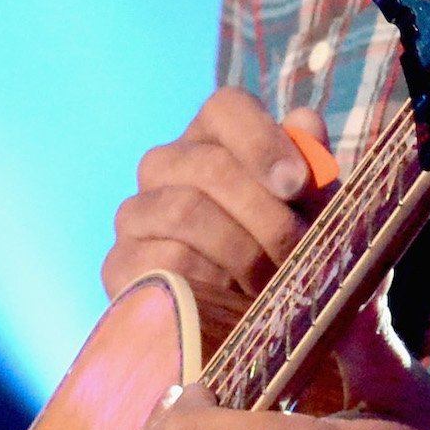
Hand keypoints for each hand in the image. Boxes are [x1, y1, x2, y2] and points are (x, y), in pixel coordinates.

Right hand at [104, 88, 331, 323]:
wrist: (242, 322)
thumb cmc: (280, 249)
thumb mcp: (307, 211)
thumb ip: (311, 165)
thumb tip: (307, 124)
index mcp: (212, 138)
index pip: (225, 107)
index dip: (263, 140)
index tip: (298, 183)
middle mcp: (164, 165)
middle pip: (209, 165)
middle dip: (264, 212)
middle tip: (298, 248)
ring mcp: (135, 213)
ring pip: (184, 210)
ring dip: (242, 249)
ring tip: (271, 280)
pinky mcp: (119, 263)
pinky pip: (163, 261)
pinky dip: (210, 282)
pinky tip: (233, 299)